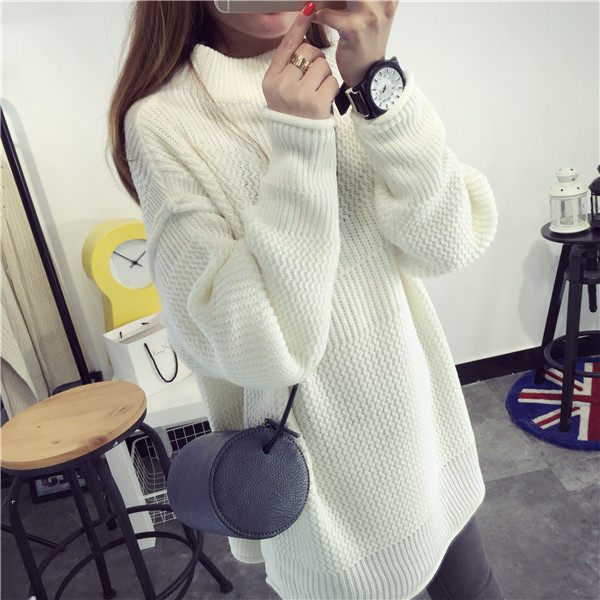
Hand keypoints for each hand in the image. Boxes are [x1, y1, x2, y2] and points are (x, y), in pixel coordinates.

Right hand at [262, 2, 338, 119]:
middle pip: (308, 52)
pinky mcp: (316, 104)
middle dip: (316, 59)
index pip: (286, 46)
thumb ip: (286, 68)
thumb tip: (302, 39)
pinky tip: (324, 101)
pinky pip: (331, 81)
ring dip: (325, 75)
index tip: (308, 6)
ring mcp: (298, 95)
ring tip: (317, 92)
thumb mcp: (280, 92)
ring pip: (322, 64)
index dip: (298, 26)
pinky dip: (331, 89)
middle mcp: (282, 86)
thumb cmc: (292, 116)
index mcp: (271, 80)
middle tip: (313, 78)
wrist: (298, 148)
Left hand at [311, 0, 398, 86]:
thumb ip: (363, 0)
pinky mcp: (354, 30)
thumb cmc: (367, 43)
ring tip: (315, 1)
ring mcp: (370, 16)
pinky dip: (318, 15)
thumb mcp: (373, 13)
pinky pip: (328, 14)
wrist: (369, 73)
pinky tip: (315, 17)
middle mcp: (383, 2)